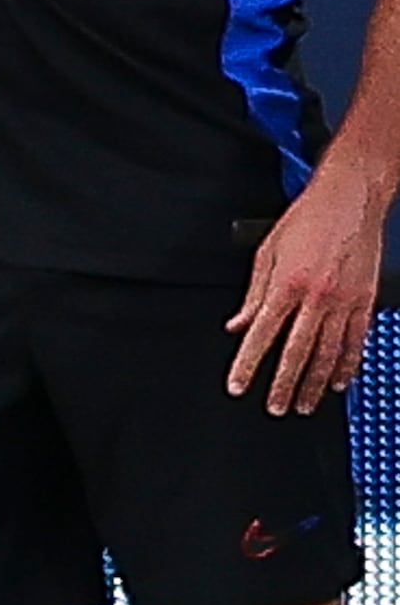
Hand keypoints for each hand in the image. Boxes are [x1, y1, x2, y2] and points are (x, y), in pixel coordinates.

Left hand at [228, 167, 385, 416]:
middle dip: (283, 384)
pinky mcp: (366, 300)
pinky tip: (338, 381)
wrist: (350, 197)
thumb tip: (238, 325)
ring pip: (328, 352)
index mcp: (286, 284)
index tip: (238, 386)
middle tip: (274, 407)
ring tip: (305, 404)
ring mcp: (345, 301)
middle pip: (296, 352)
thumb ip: (252, 294)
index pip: (260, 335)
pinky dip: (347, 364)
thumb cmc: (307, 219)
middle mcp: (316, 297)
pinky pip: (356, 340)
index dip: (247, 364)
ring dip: (315, 383)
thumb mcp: (267, 252)